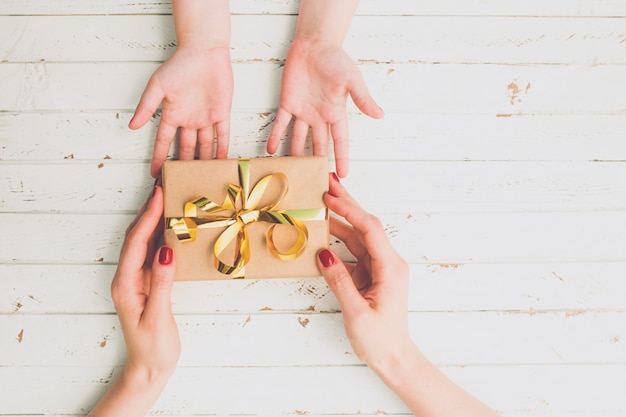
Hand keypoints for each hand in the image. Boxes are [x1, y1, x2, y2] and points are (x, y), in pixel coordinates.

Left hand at [112, 185, 179, 379]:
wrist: (148, 369)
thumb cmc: (153, 348)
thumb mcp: (159, 317)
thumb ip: (162, 283)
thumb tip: (167, 250)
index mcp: (126, 284)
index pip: (136, 242)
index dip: (148, 216)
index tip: (159, 194)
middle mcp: (127, 278)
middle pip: (136, 236)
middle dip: (148, 210)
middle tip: (164, 186)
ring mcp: (136, 280)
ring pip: (143, 242)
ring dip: (154, 219)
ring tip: (167, 198)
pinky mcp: (146, 283)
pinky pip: (152, 252)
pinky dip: (160, 235)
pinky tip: (171, 226)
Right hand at [130, 46, 233, 176]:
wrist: (204, 52)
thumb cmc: (179, 65)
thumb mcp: (157, 87)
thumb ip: (146, 106)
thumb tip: (131, 126)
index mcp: (172, 114)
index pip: (164, 142)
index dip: (160, 158)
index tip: (156, 175)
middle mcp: (189, 120)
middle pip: (186, 149)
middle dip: (183, 166)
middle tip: (182, 184)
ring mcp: (206, 118)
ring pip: (205, 146)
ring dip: (204, 161)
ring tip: (203, 179)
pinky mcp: (222, 113)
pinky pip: (223, 135)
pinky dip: (223, 149)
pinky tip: (221, 163)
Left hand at [267, 38, 383, 177]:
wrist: (315, 44)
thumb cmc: (336, 59)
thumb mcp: (352, 80)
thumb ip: (363, 99)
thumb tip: (380, 114)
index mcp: (336, 112)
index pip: (340, 140)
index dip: (342, 157)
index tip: (343, 175)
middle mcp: (320, 116)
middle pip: (319, 144)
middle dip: (317, 162)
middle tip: (315, 181)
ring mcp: (303, 111)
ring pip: (298, 138)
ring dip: (295, 154)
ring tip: (292, 172)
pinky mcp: (288, 103)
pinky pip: (281, 123)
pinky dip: (276, 136)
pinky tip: (272, 151)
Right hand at [316, 173, 410, 370]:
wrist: (394, 357)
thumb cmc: (380, 340)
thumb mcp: (355, 312)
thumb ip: (339, 281)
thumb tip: (323, 253)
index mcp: (390, 268)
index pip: (370, 229)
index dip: (350, 210)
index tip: (330, 196)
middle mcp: (388, 263)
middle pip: (366, 226)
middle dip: (347, 204)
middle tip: (328, 183)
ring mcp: (379, 268)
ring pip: (358, 237)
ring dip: (339, 220)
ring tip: (321, 203)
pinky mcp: (371, 275)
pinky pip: (352, 252)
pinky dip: (337, 242)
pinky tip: (323, 233)